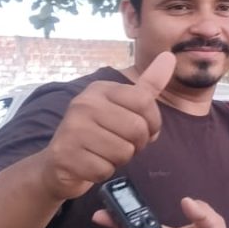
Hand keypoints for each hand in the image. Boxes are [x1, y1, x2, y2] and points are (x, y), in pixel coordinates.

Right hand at [38, 52, 175, 200]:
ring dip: (119, 160)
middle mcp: (84, 104)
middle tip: (121, 144)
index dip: (153, 122)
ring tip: (104, 153)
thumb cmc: (100, 133)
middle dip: (137, 144)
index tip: (144, 129)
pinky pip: (104, 170)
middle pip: (137, 129)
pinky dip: (103, 172)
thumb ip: (148, 85)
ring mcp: (72, 129)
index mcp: (100, 89)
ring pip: (123, 152)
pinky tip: (91, 164)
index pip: (145, 101)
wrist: (59, 164)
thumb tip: (169, 56)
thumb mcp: (124, 106)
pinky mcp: (64, 155)